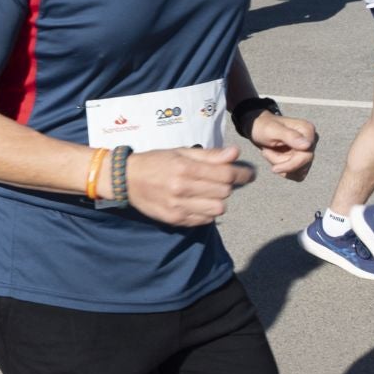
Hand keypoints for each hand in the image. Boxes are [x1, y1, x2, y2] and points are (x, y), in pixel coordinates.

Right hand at [119, 146, 254, 227]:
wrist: (125, 179)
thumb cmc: (155, 162)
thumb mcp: (180, 153)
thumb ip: (209, 155)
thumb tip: (235, 153)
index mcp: (184, 168)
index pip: (225, 173)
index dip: (242, 173)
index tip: (248, 173)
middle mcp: (182, 188)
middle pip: (224, 192)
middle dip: (228, 185)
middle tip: (223, 180)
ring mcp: (178, 206)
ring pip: (217, 209)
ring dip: (219, 200)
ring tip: (210, 193)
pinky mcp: (175, 219)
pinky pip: (204, 220)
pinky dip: (208, 212)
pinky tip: (199, 203)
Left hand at [246, 112, 316, 180]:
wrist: (257, 129)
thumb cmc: (263, 127)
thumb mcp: (272, 130)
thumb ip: (290, 136)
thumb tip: (308, 145)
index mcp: (307, 130)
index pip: (306, 156)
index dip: (291, 165)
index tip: (274, 169)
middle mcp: (311, 141)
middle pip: (302, 165)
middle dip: (280, 162)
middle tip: (266, 151)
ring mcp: (308, 151)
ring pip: (299, 172)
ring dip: (280, 164)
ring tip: (269, 151)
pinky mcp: (302, 159)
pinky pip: (296, 174)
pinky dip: (283, 169)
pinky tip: (274, 157)